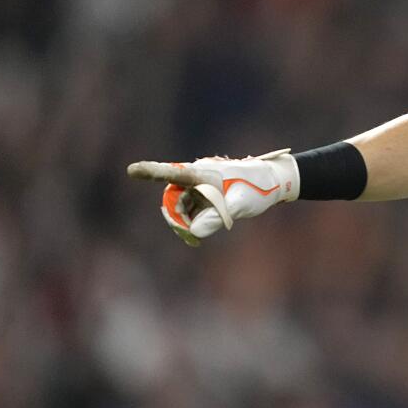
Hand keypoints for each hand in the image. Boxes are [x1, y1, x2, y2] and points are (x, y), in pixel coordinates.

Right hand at [128, 149, 298, 244]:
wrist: (277, 181)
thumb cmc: (259, 188)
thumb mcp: (239, 206)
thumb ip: (216, 218)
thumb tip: (194, 231)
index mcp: (203, 173)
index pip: (173, 173)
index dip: (150, 172)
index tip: (131, 170)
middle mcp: (198, 175)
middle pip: (173, 197)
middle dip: (176, 217)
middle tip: (188, 236)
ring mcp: (201, 183)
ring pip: (181, 204)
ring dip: (185, 220)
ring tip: (196, 237)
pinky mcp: (206, 191)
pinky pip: (191, 207)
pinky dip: (192, 220)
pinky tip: (198, 233)